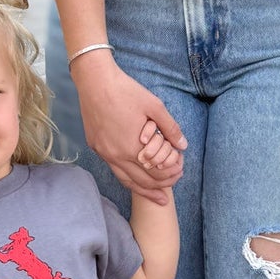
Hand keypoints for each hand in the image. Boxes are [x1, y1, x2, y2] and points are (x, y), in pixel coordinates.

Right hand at [72, 57, 185, 204]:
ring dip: (141, 189)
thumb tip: (184, 145)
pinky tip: (133, 176)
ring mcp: (104, 152)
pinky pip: (113, 168)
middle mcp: (116, 156)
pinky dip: (126, 176)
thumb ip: (170, 128)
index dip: (170, 176)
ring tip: (154, 196)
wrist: (95, 81)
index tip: (179, 174)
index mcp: (133, 148)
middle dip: (157, 189)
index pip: (156, 174)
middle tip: (168, 195)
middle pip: (140, 182)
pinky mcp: (95, 146)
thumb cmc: (126, 92)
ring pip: (124, 179)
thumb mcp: (155, 106)